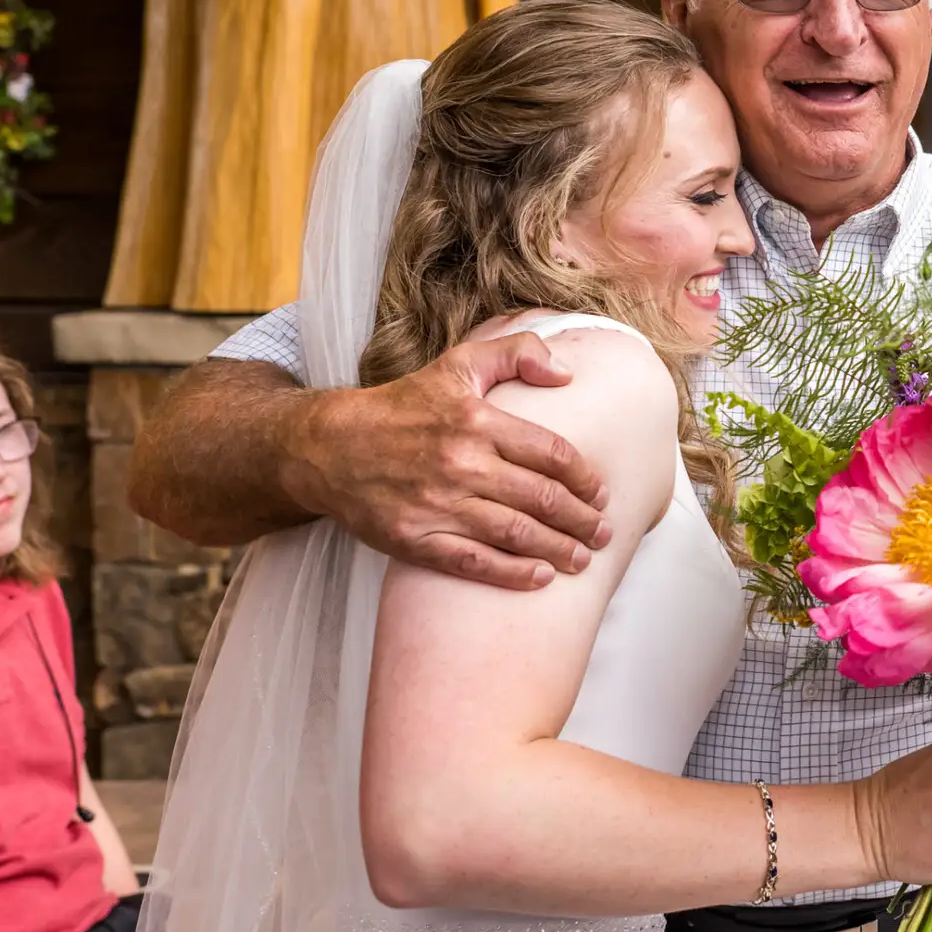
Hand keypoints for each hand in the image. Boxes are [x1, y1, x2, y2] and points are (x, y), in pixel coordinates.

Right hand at [279, 334, 610, 588]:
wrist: (327, 447)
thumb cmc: (402, 406)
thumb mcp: (456, 364)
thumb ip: (515, 353)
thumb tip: (567, 372)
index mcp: (477, 420)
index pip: (552, 453)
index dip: (585, 478)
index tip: (601, 493)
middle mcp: (460, 463)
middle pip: (541, 498)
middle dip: (582, 519)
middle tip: (603, 532)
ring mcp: (437, 504)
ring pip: (515, 533)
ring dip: (558, 549)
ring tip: (583, 559)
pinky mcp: (414, 539)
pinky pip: (473, 562)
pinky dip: (512, 574)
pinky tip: (540, 578)